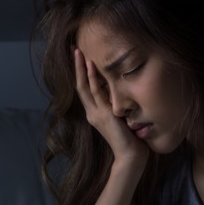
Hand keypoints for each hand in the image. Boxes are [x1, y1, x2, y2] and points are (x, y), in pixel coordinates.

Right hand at [74, 48, 148, 167]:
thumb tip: (123, 93)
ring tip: (78, 51)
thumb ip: (118, 106)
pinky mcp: (104, 114)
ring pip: (84, 86)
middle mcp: (92, 112)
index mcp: (95, 113)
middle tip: (73, 48)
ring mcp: (96, 113)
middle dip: (75, 66)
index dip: (81, 73)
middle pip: (79, 85)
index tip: (79, 57)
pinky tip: (90, 64)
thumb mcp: (122, 118)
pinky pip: (96, 91)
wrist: (130, 156)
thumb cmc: (130, 140)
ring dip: (80, 67)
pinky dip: (91, 77)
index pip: (85, 89)